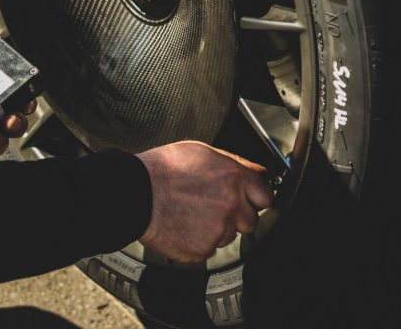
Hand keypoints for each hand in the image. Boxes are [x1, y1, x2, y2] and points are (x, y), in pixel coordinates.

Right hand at [136, 141, 271, 262]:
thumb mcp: (201, 151)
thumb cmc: (161, 169)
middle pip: (250, 221)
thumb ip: (234, 162)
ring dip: (215, 229)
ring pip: (227, 236)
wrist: (134, 193)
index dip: (255, 198)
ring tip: (190, 214)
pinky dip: (196, 241)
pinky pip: (207, 250)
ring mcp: (217, 230)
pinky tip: (182, 226)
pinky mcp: (201, 249)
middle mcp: (231, 206)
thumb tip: (258, 170)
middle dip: (235, 216)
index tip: (248, 200)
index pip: (265, 196)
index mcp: (234, 179)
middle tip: (212, 207)